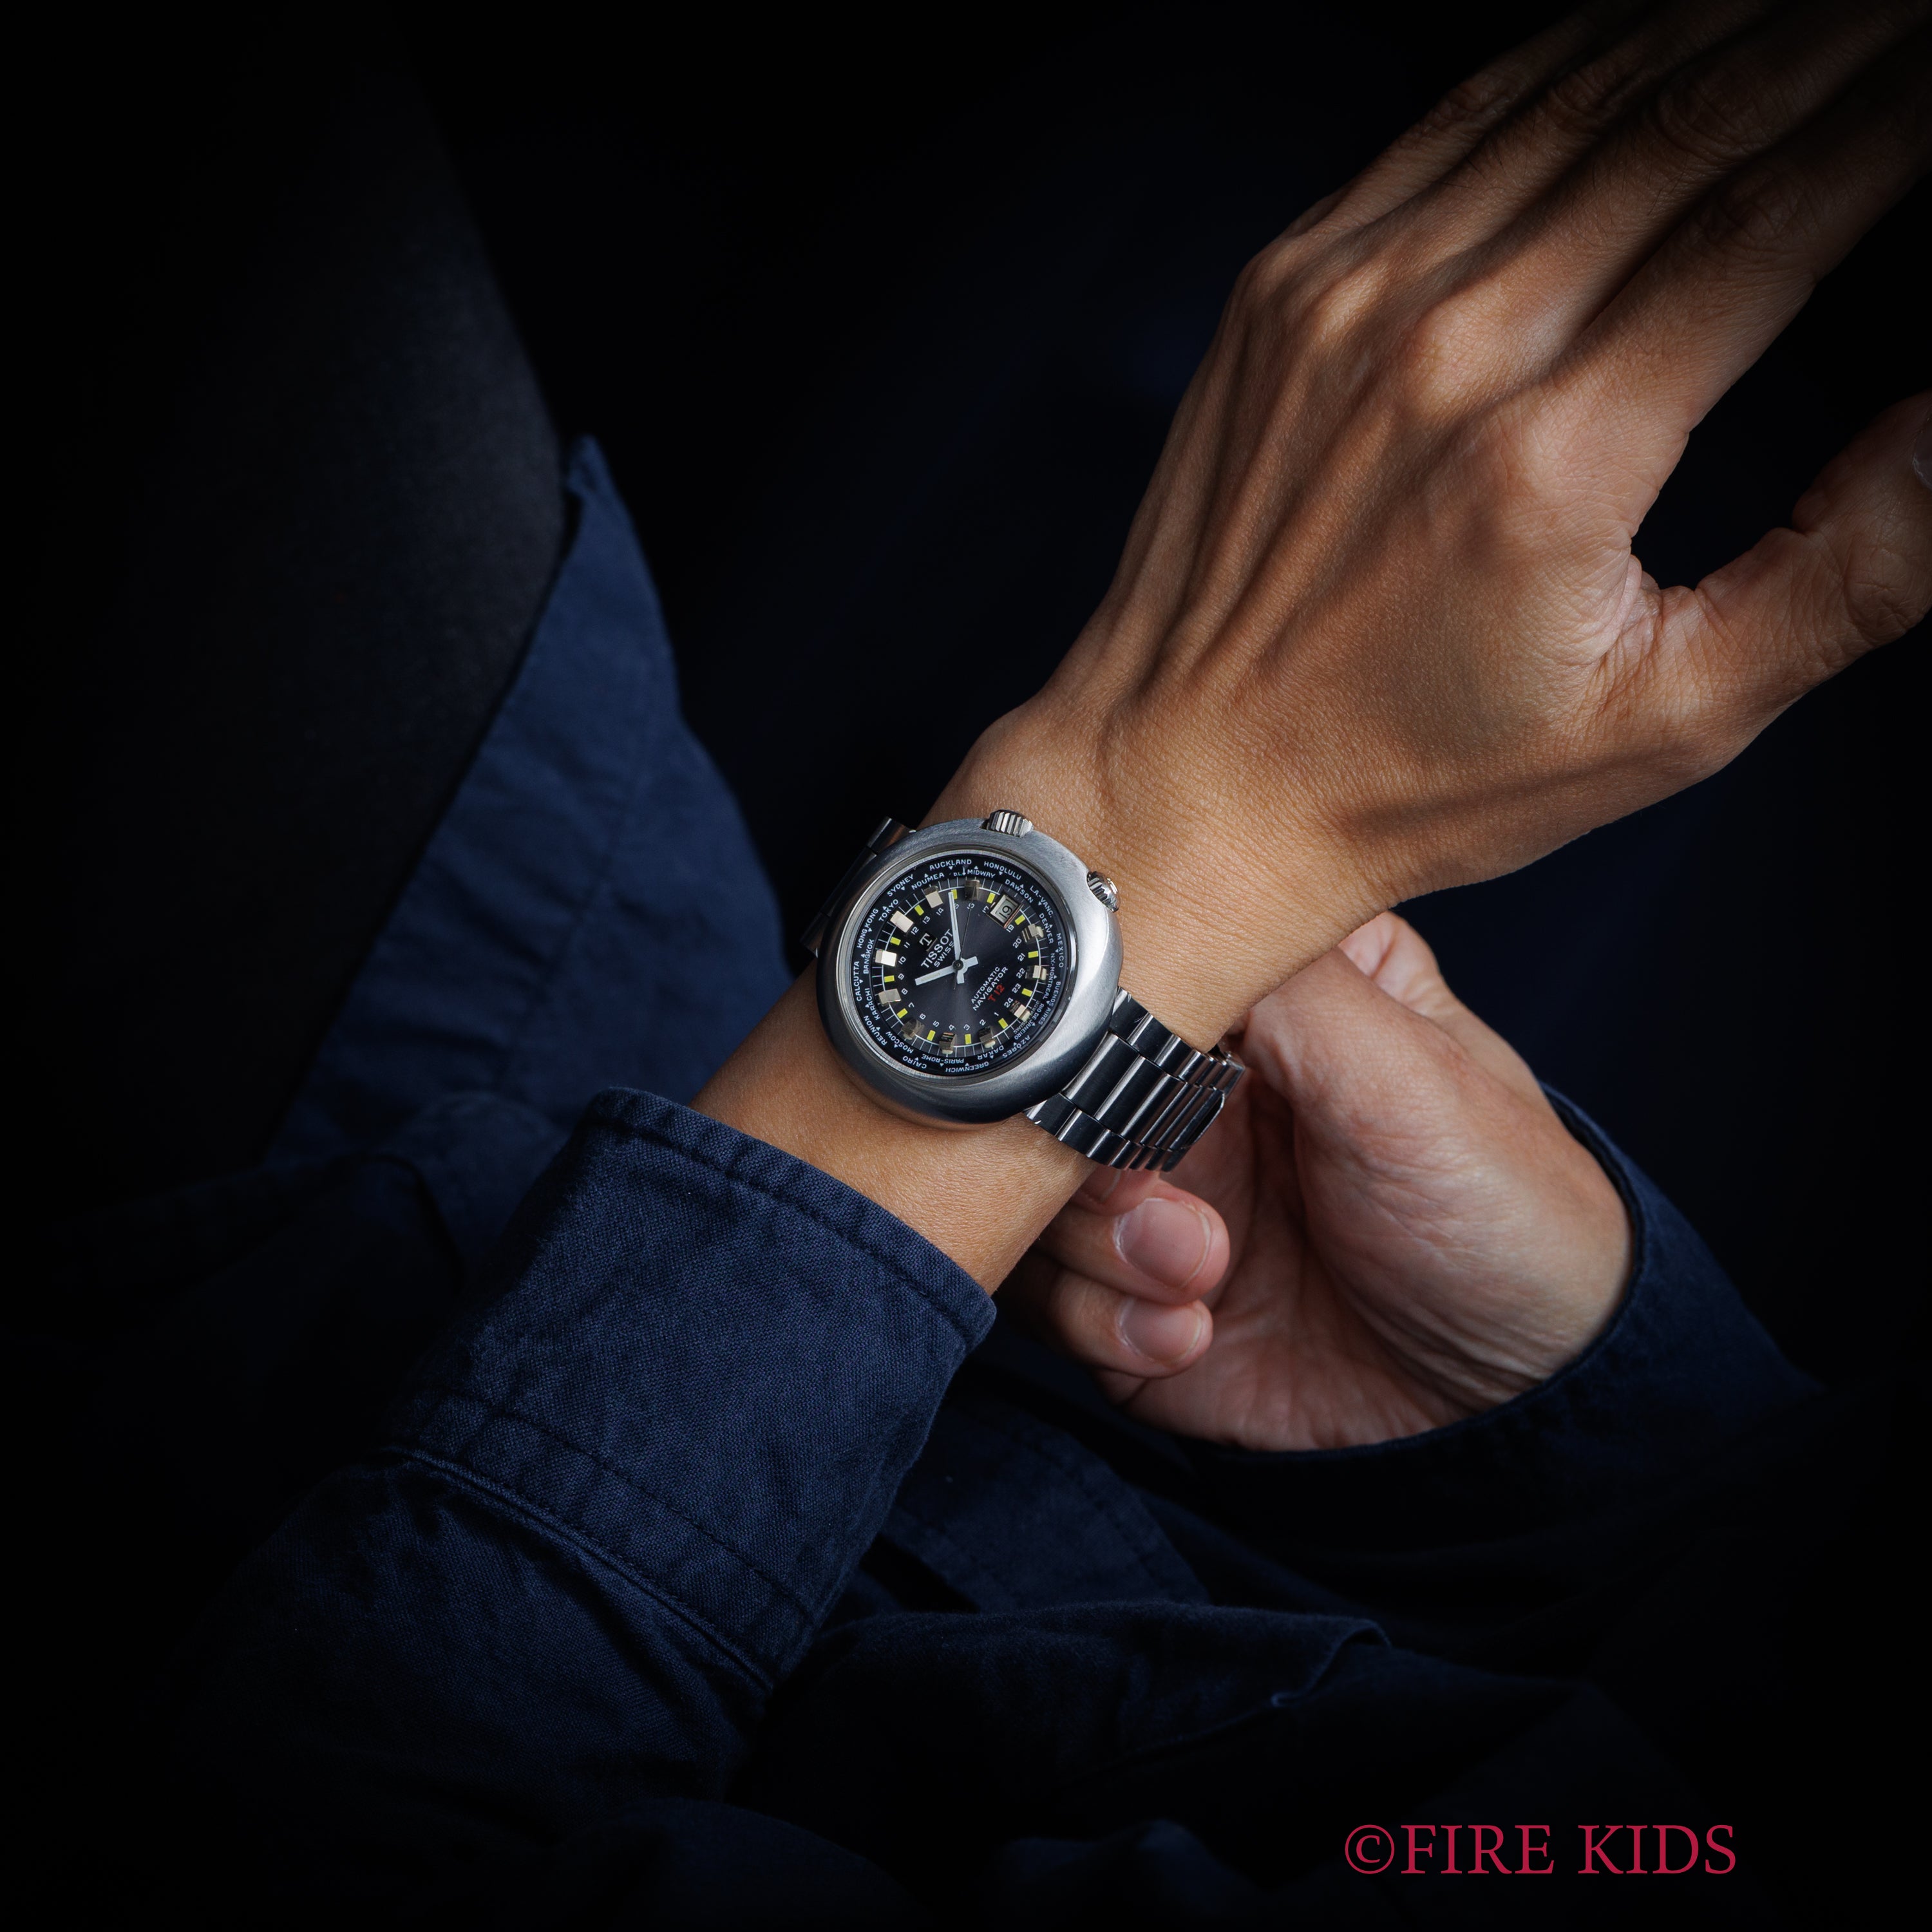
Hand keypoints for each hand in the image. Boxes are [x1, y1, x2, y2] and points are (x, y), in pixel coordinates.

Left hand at [704, 0, 1928, 1292]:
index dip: (1893, 116)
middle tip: (1903, 21)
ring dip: (1713, 28)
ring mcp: (1348, 300)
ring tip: (1810, 13)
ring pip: (1570, 96)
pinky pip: (1450, 126)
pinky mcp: (1285, 288)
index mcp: (1554, 458)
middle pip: (1686, 124)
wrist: (1185, 777)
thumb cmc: (1412, 775)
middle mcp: (1447, 348)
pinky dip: (1565, 62)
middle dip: (1831, 43)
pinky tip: (1646, 35)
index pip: (1776, 219)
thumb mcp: (1658, 723)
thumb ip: (1842, 574)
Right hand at [1003, 915, 1630, 1448]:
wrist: (1511, 1417)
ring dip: (1098, 1245)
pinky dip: (1100, 1319)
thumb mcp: (1411, 1080)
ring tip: (1204, 1277)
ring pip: (1029, 1182)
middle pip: (1051, 1075)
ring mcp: (1151, 1185)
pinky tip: (1193, 1334)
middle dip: (1089, 1151)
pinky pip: (1039, 1289)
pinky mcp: (1121, 1290)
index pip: (1135, 957)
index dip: (1102, 1008)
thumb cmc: (1503, 1223)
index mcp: (1268, 996)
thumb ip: (1288, 986)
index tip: (1114, 1061)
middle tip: (1171, 1210)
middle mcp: (1193, 1081)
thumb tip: (1167, 903)